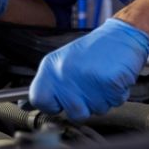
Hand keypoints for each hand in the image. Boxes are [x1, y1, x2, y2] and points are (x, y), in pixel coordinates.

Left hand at [29, 18, 148, 119]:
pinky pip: (115, 102)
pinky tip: (114, 77)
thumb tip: (26, 105)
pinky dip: (118, 94)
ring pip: (97, 110)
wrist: (122, 34)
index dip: (52, 105)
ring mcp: (87, 78)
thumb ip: (48, 84)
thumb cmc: (94, 50)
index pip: (39, 100)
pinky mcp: (109, 82)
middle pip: (74, 113)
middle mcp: (66, 73)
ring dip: (104, 99)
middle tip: (91, 85)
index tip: (61, 101)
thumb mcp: (63, 62)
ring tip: (103, 78)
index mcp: (51, 67)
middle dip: (87, 105)